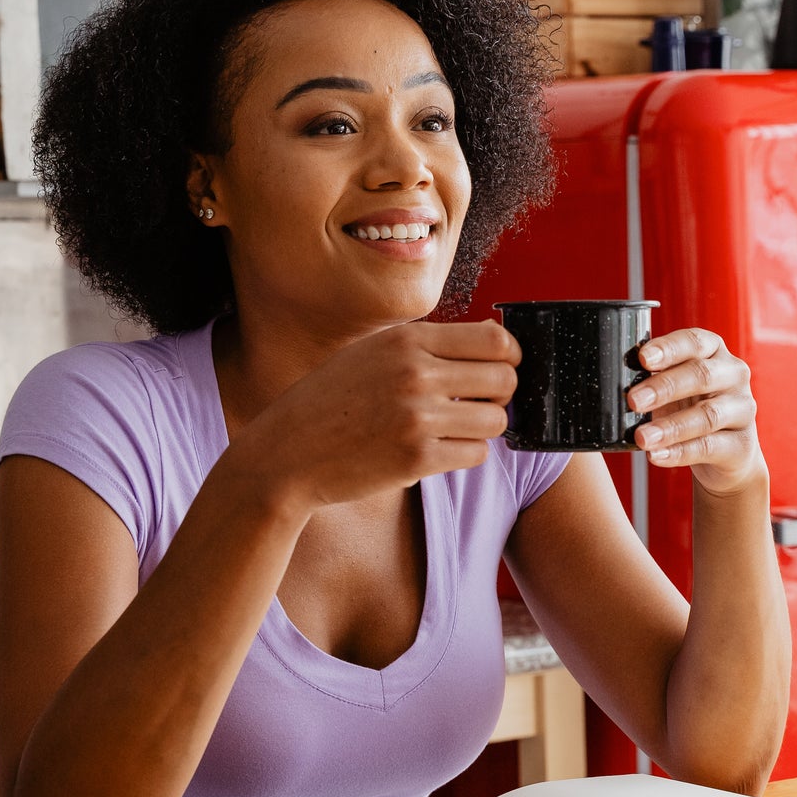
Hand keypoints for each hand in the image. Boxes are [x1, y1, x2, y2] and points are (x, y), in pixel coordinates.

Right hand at [233, 320, 518, 513]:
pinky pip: (475, 454)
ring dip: (483, 427)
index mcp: (407, 340)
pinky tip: (438, 449)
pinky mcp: (417, 458)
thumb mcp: (371, 353)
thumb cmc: (330, 401)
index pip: (495, 339)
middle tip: (479, 403)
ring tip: (454, 428)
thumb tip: (495, 338)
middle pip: (504, 379)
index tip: (500, 367)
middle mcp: (416, 373)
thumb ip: (427, 345)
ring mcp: (417, 417)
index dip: (509, 356)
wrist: (287, 453)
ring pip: (495, 420)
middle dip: (500, 394)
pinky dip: (464, 454)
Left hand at [627, 328, 766, 495]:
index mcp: (713, 351)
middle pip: (701, 375)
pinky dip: (679, 452)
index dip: (668, 348)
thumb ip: (652, 379)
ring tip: (642, 437)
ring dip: (670, 427)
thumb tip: (615, 380)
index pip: (694, 341)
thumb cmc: (690, 409)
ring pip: (707, 415)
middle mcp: (733, 374)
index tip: (643, 358)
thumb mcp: (672, 389)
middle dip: (664, 387)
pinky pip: (709, 447)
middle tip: (633, 400)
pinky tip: (656, 455)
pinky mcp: (742, 444)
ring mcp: (742, 409)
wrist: (726, 453)